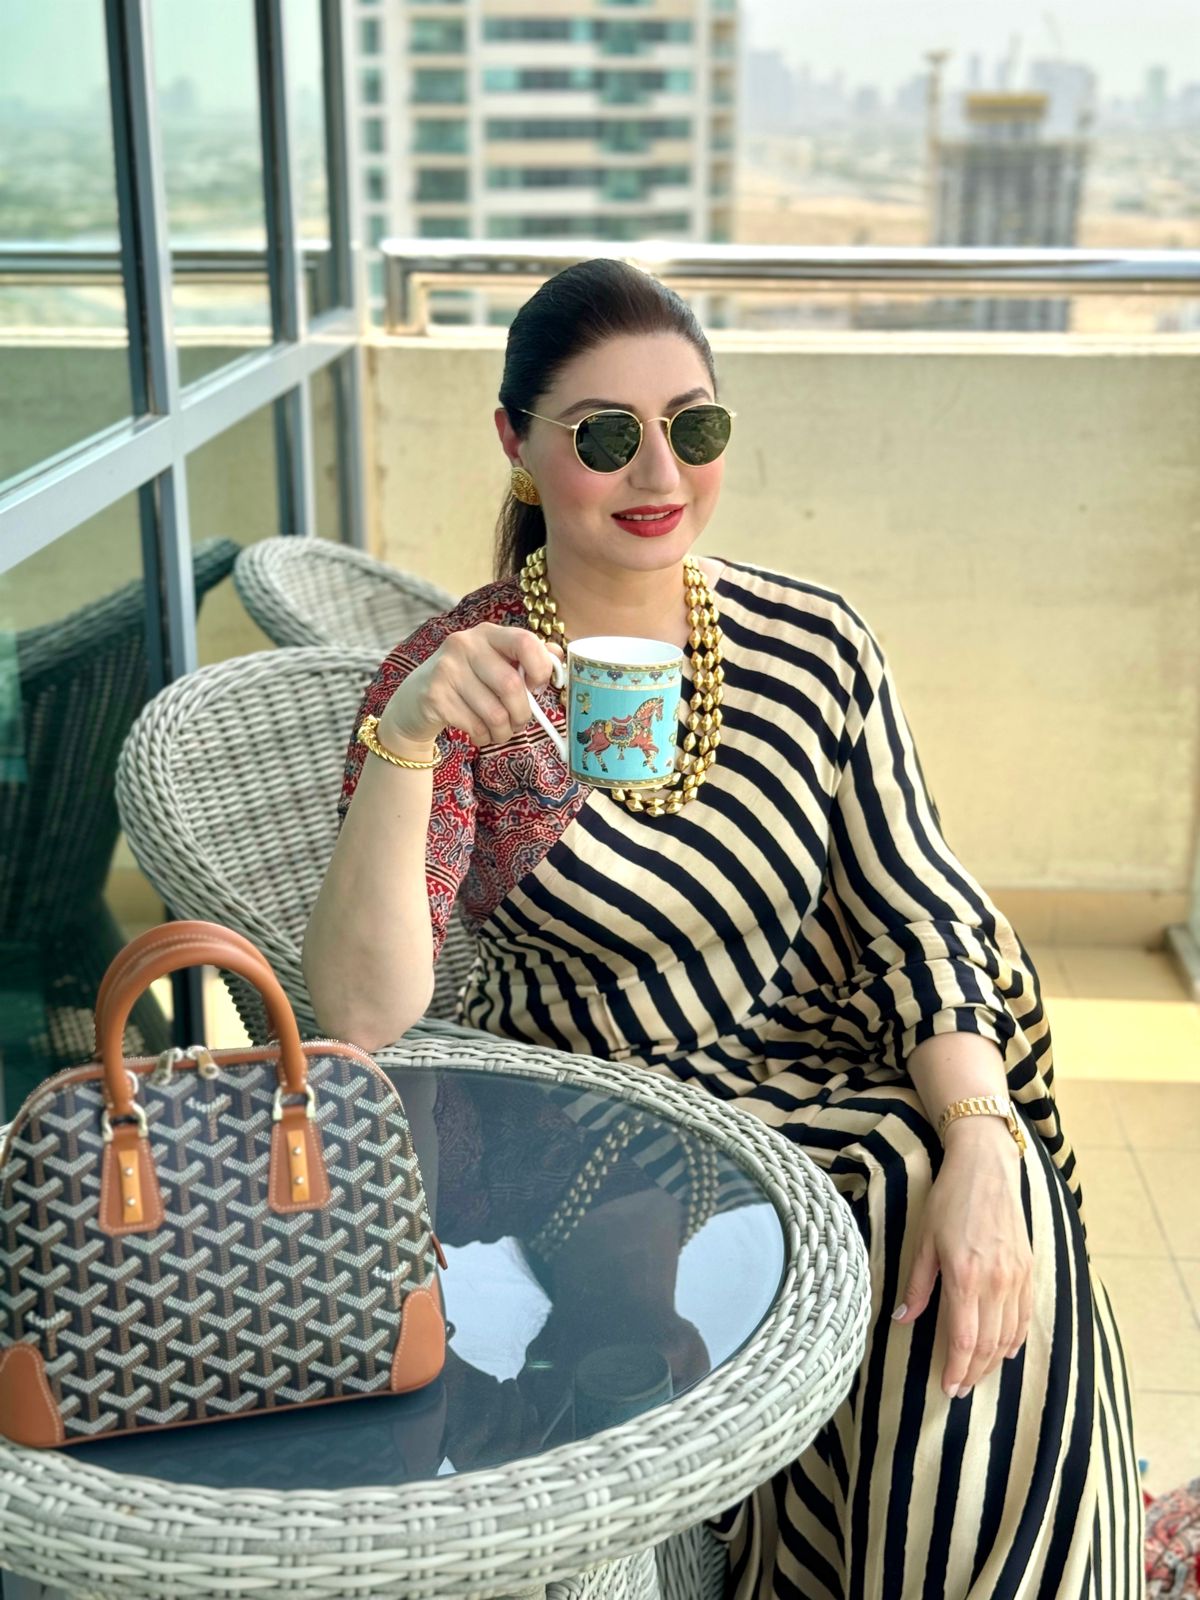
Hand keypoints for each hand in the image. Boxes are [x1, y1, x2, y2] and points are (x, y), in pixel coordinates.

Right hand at [380, 623, 563, 749]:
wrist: (414, 702)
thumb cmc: (466, 683)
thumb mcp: (493, 663)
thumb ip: (525, 658)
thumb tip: (559, 656)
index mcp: (487, 633)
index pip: (526, 642)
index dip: (541, 669)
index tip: (538, 687)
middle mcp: (465, 644)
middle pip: (512, 686)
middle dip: (522, 714)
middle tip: (519, 723)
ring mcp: (446, 669)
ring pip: (495, 713)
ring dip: (504, 732)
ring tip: (499, 732)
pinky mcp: (434, 697)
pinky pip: (476, 726)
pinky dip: (484, 737)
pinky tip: (478, 733)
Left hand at [891, 1118, 1032, 1399]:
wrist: (986, 1167)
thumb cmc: (949, 1199)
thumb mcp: (923, 1239)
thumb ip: (917, 1284)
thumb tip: (902, 1319)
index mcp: (965, 1275)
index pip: (963, 1338)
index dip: (956, 1369)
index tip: (948, 1389)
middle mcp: (995, 1281)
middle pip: (988, 1344)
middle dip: (974, 1372)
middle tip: (961, 1390)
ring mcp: (1016, 1276)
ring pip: (1009, 1335)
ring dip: (994, 1361)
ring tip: (977, 1375)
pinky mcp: (1028, 1268)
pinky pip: (1024, 1315)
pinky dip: (1015, 1338)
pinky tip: (1005, 1350)